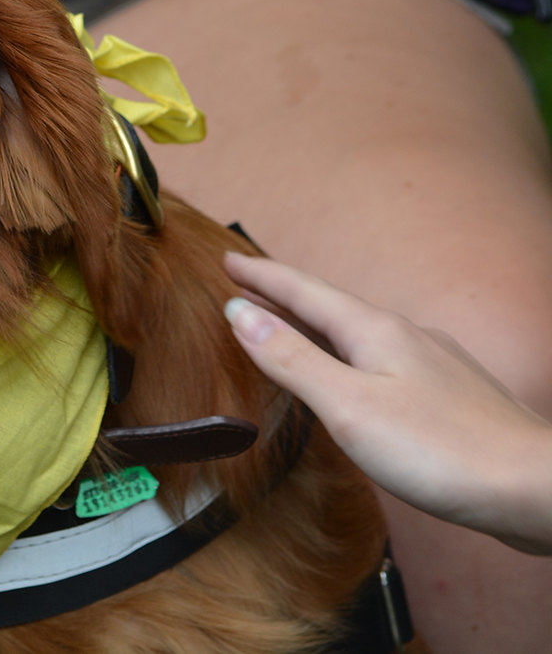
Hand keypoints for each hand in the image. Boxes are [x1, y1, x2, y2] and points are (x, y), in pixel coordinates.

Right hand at [224, 252, 551, 554]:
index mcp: (374, 332)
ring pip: (361, 333)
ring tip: (291, 327)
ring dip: (318, 326)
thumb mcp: (347, 405)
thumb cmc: (441, 450)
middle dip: (285, 296)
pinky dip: (350, 354)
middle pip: (331, 308)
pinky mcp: (451, 395)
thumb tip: (239, 312)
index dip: (261, 276)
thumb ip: (291, 358)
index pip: (303, 292)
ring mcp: (433, 363)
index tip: (227, 259)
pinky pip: (385, 358)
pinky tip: (357, 376)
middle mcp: (405, 336)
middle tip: (248, 285)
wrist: (534, 488)